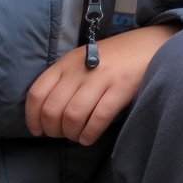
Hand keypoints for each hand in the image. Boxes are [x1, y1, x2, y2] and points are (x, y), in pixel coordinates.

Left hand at [26, 24, 180, 145]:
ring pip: (72, 116)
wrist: (150, 44)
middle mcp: (80, 70)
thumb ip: (63, 82)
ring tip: (76, 136)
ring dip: (71, 134)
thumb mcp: (81, 62)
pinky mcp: (121, 88)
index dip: (32, 117)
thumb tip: (45, 115)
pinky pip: (98, 119)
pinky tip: (88, 138)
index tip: (37, 130)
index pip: (37, 93)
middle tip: (60, 134)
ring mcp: (101, 78)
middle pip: (52, 110)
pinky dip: (89, 134)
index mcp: (65, 63)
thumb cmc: (111, 60)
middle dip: (52, 130)